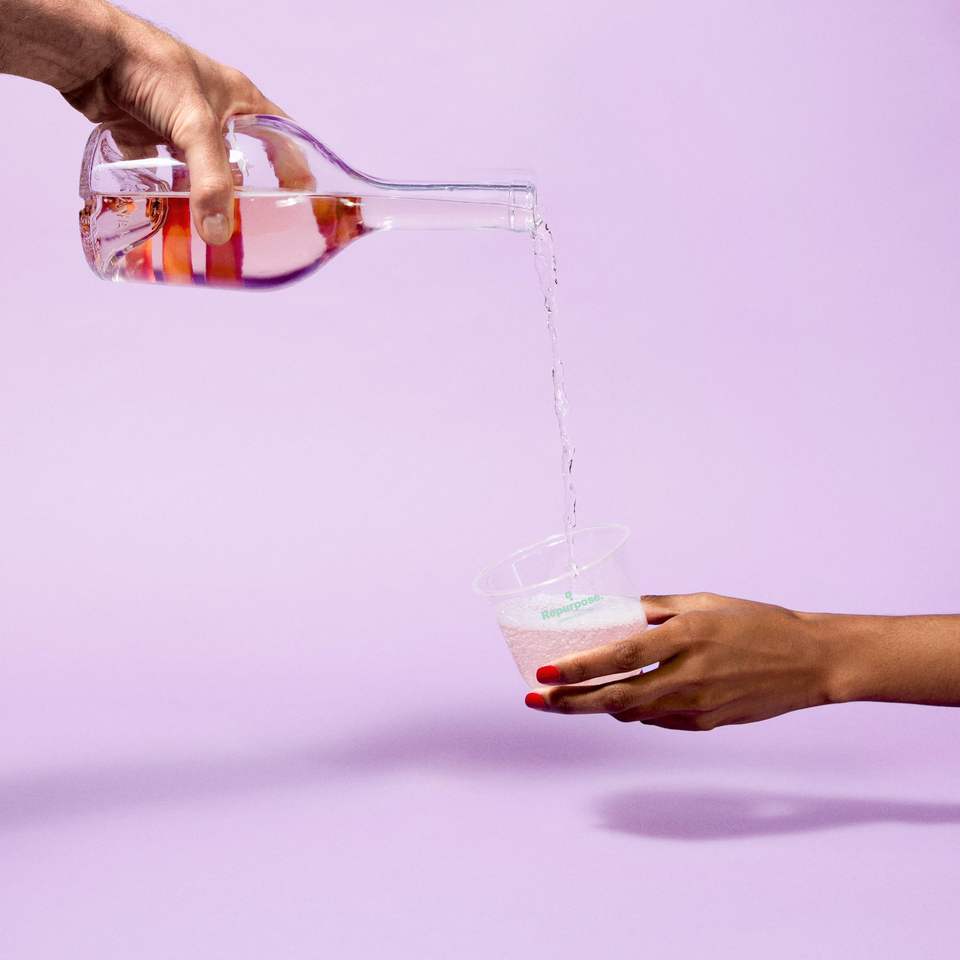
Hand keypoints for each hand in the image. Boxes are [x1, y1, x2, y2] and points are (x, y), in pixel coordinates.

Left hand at [1, 1, 286, 243]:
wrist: (89, 52)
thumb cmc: (152, 70)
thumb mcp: (195, 126)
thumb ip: (210, 182)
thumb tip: (218, 234)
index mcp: (239, 99)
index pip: (282, 134)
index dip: (296, 165)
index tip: (304, 199)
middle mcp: (213, 111)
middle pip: (241, 158)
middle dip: (246, 191)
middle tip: (255, 225)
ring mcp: (177, 122)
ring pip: (200, 167)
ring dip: (204, 194)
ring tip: (212, 226)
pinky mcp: (145, 131)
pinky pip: (162, 169)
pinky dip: (166, 189)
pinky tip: (168, 210)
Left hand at [525, 593, 840, 730]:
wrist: (811, 660)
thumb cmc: (757, 622)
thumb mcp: (705, 602)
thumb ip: (658, 610)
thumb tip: (617, 612)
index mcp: (686, 637)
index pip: (620, 657)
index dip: (579, 668)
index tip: (544, 672)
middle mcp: (688, 675)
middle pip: (616, 697)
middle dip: (570, 702)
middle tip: (536, 699)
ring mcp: (698, 705)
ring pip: (633, 713)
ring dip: (596, 708)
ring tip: (565, 699)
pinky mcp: (708, 724)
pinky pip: (658, 721)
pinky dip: (633, 713)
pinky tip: (617, 703)